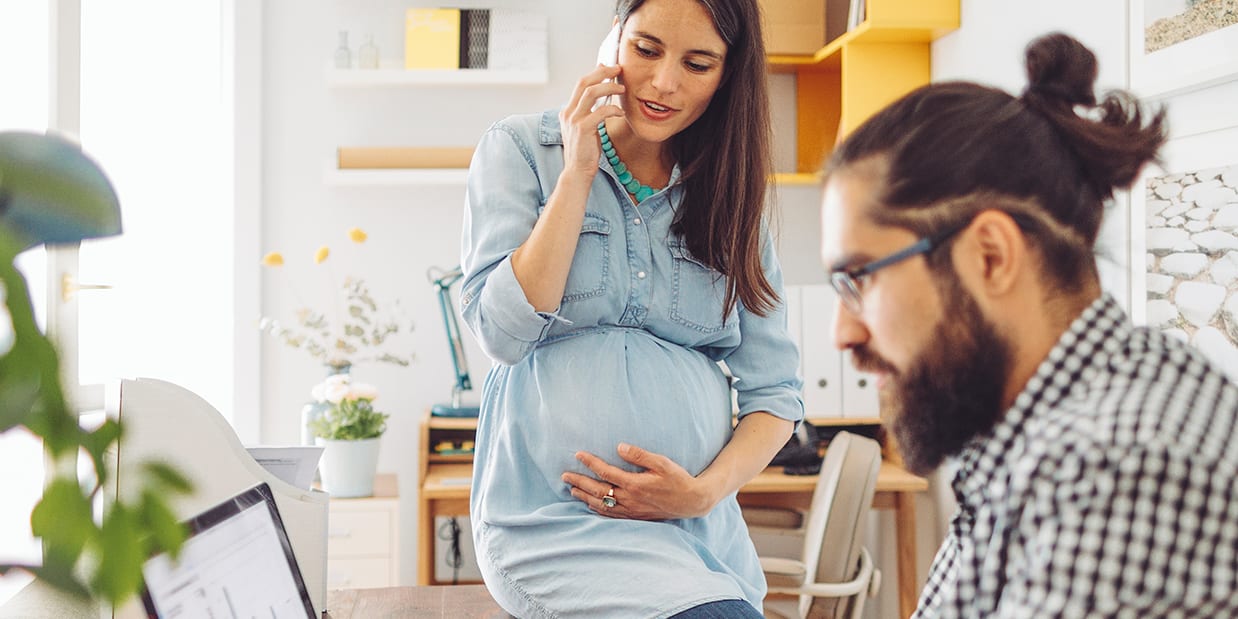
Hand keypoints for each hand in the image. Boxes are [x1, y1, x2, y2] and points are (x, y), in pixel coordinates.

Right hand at [558, 64, 623, 176]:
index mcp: (568, 111)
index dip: (596, 73)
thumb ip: (591, 112)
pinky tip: (620, 113)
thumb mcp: (587, 127)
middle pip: (584, 82)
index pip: (581, 84)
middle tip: (618, 69)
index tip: (610, 67)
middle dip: (602, 72)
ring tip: (622, 89)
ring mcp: (574, 120)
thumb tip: (603, 96)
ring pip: (591, 92)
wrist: (578, 172)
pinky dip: (613, 109)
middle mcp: (568, 113)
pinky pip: (600, 111)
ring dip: (609, 87)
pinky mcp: (582, 129)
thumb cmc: (586, 151)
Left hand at [561, 443, 717, 519]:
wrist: (691, 501)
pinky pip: (611, 515)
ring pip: (602, 505)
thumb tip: (619, 447)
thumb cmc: (678, 479)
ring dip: (585, 497)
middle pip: (598, 491)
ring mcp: (631, 510)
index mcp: (634, 484)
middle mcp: (630, 499)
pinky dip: (598, 510)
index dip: (590, 463)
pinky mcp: (635, 516)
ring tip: (571, 490)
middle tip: (564, 476)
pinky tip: (591, 505)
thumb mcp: (662, 462)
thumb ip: (639, 455)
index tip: (578, 454)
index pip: (606, 472)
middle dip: (579, 482)